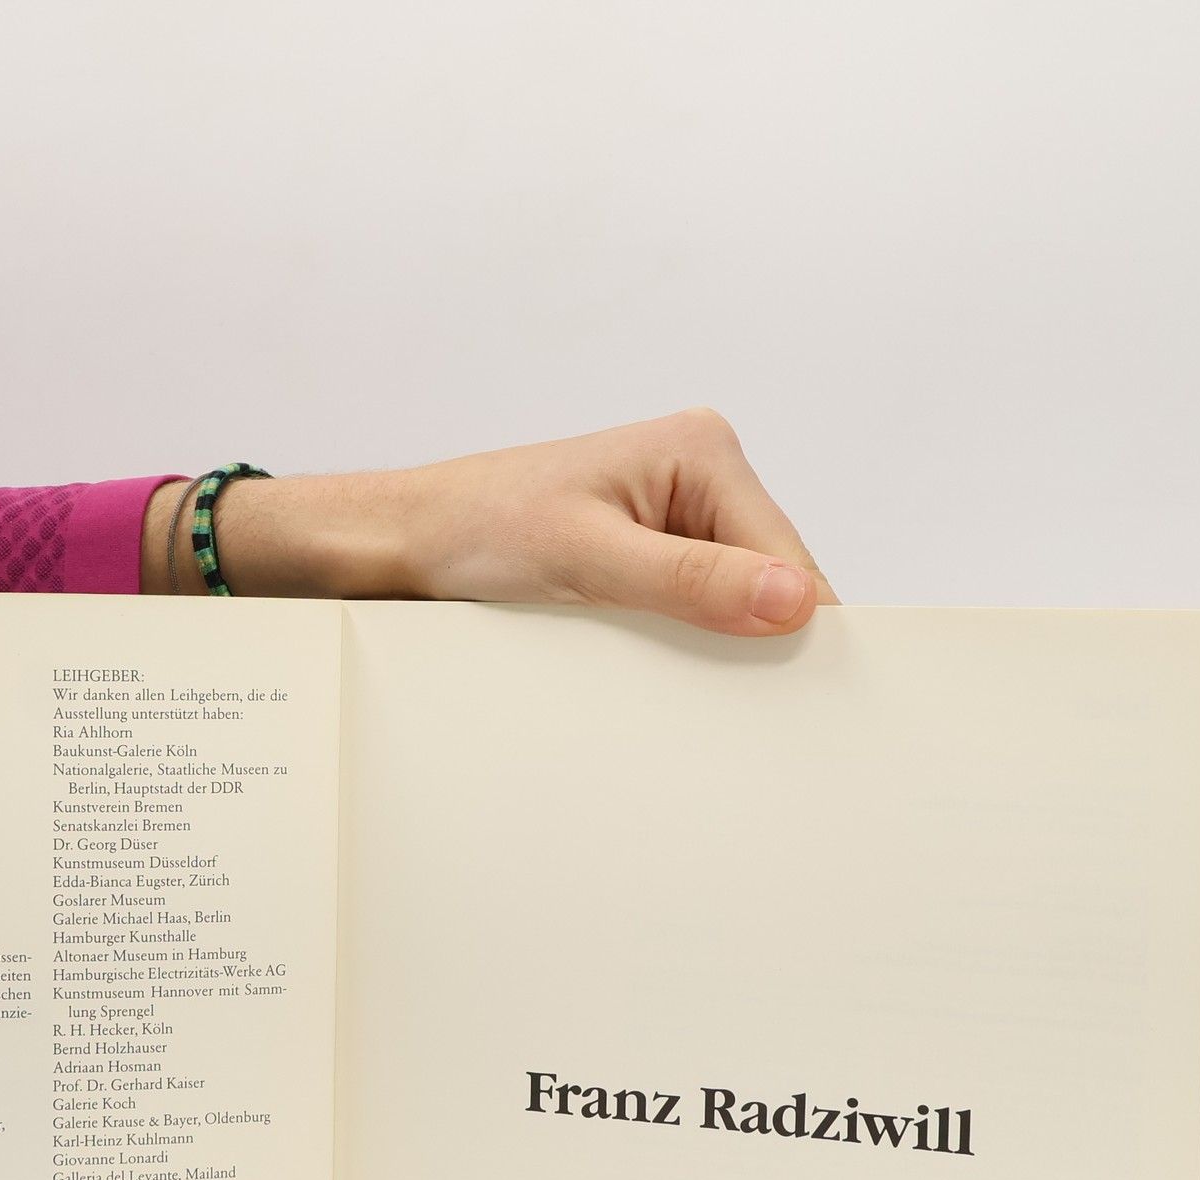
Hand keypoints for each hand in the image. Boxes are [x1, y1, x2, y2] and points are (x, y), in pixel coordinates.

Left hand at [145, 409, 836, 636]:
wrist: (406, 542)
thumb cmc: (475, 530)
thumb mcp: (584, 558)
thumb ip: (690, 579)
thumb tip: (793, 601)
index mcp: (703, 452)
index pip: (790, 560)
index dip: (793, 631)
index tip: (788, 699)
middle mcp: (700, 479)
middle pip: (770, 585)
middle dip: (750, 642)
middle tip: (725, 706)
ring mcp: (676, 521)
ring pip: (735, 607)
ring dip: (712, 651)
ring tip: (675, 683)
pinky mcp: (648, 559)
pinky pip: (692, 615)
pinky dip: (679, 650)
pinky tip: (653, 672)